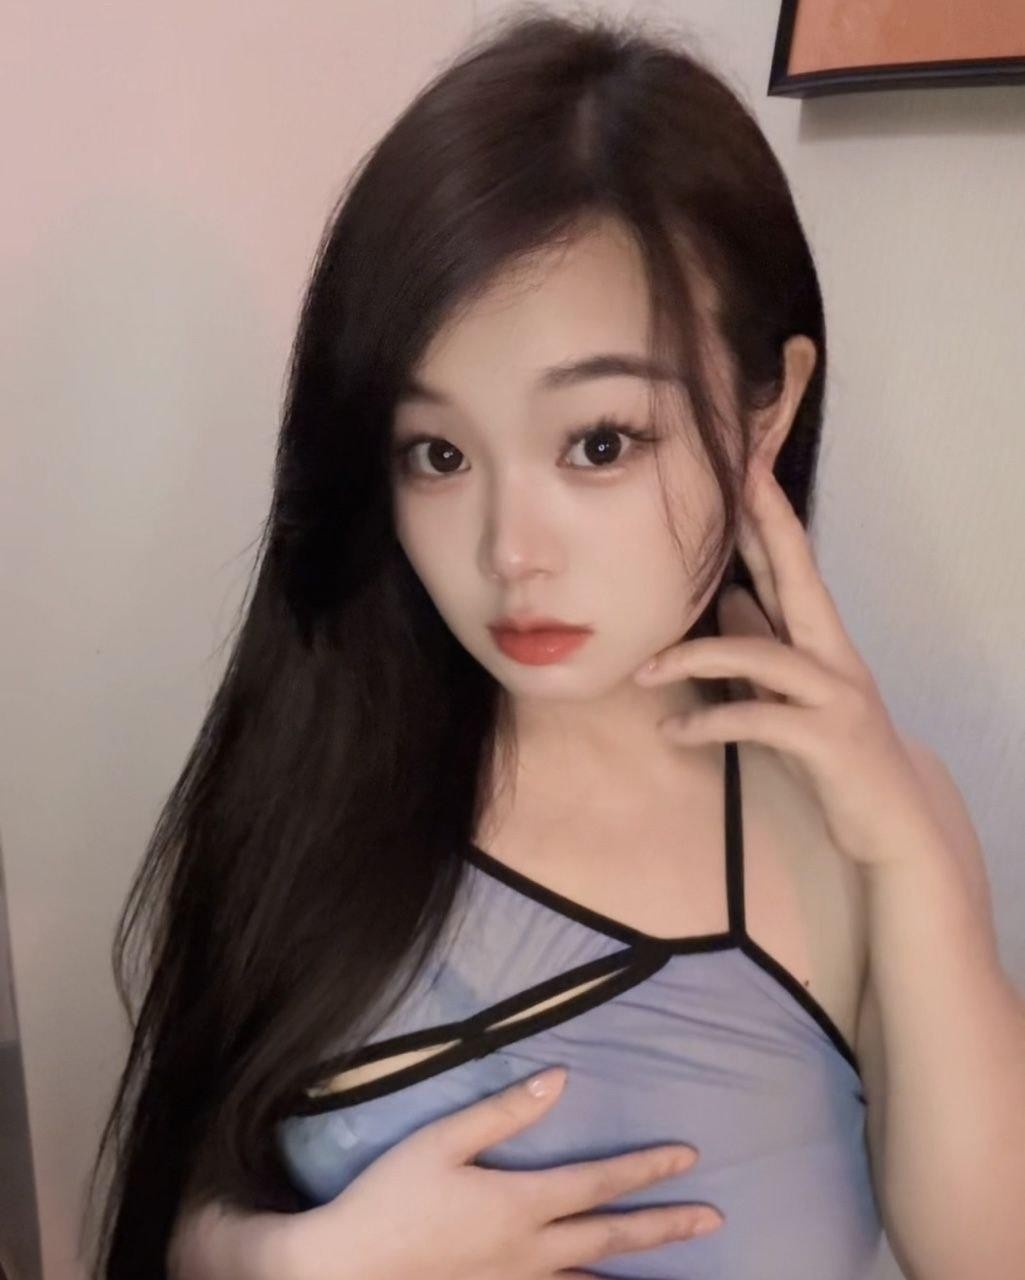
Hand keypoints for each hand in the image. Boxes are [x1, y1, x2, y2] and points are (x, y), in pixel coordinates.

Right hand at [225, 1068, 722, 1279]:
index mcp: (520, 1204)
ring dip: (638, 1270)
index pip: (598, 1183)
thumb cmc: (392, 1196)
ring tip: (676, 1265)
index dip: (645, 1169)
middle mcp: (531, 1252)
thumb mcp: (442, 1141)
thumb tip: (560, 1078)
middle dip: (665, 1227)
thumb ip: (504, 1112)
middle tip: (713, 1219)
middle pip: (611, 1238)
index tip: (688, 1158)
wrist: (350, 1269)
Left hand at [633, 455, 943, 869]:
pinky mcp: (827, 740)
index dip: (770, 514)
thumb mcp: (791, 692)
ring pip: (762, 654)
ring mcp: (835, 695)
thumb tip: (730, 602)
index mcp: (821, 639)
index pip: (792, 564)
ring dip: (696, 657)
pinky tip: (673, 731)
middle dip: (765, 527)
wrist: (891, 818)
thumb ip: (764, 646)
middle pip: (796, 577)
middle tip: (734, 480)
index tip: (748, 463)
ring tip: (644, 672)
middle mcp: (833, 655)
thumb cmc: (830, 750)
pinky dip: (710, 722)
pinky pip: (758, 720)